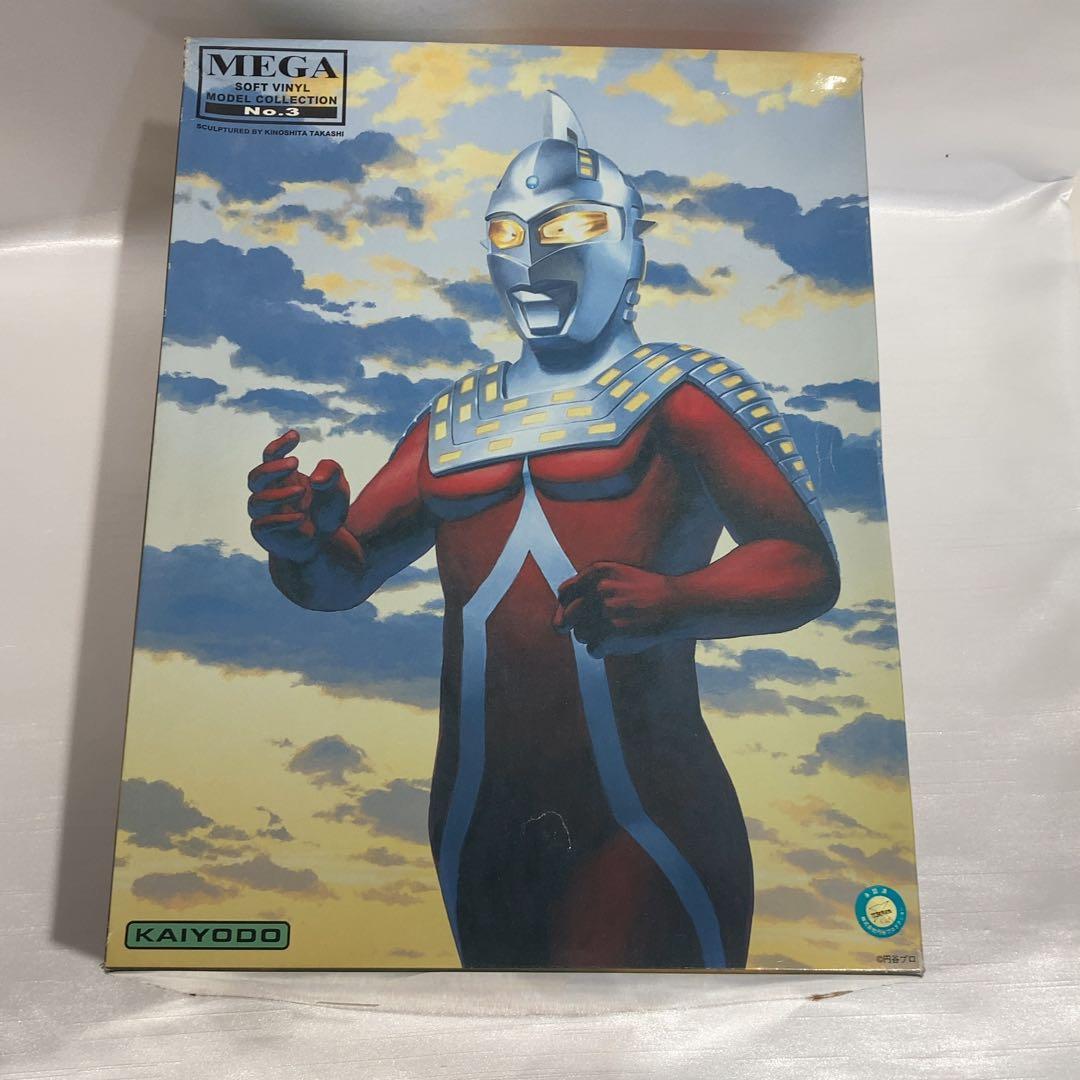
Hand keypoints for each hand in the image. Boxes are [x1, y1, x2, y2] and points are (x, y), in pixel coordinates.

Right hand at [247, 430, 349, 562]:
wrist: (328, 542)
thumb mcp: (338, 488)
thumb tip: (317, 478)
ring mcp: (265, 514)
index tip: (296, 435)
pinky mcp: (266, 534)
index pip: (270, 456)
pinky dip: (281, 519)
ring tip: (302, 492)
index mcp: (283, 477)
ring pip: (256, 500)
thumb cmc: (327, 511)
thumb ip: (332, 473)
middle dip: (272, 468)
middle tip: (296, 462)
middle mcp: (269, 493)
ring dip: (278, 494)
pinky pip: (262, 524)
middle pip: (256, 477)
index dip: (279, 444)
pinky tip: (302, 517)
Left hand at [552, 562, 678, 655]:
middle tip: (596, 625)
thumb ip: (587, 583)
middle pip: (568, 616)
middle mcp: (599, 590)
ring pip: (581, 635)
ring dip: (593, 637)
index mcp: (598, 572)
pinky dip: (603, 650)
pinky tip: (618, 641)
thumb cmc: (644, 591)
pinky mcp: (612, 635)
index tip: (575, 613)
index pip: (565, 593)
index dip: (567, 606)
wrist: (675, 605)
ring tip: (613, 631)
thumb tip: (558, 606)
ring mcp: (605, 613)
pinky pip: (593, 650)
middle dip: (576, 625)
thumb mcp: (617, 573)